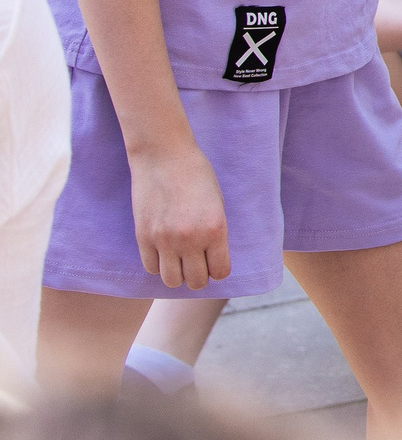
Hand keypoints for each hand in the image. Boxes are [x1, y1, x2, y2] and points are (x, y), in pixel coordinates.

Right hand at [129, 142, 229, 289]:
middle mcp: (190, 239)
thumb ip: (215, 232)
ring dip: (178, 275)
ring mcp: (164, 240)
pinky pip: (151, 268)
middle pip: (197, 282)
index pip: (220, 271)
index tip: (216, 263)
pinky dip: (159, 265)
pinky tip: (164, 253)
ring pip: (172, 281)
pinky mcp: (143, 237)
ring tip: (180, 261)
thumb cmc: (197, 176)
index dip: (219, 270)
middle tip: (198, 264)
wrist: (164, 157)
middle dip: (200, 276)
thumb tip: (211, 259)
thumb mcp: (217, 204)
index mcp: (215, 229)